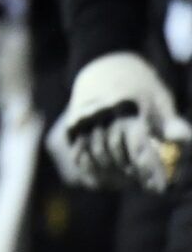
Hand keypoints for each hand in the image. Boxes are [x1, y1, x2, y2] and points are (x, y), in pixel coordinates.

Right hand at [48, 51, 191, 192]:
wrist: (104, 63)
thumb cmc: (140, 85)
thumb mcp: (160, 99)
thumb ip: (170, 123)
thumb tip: (183, 140)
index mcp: (127, 107)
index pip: (137, 147)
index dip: (148, 171)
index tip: (159, 189)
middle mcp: (101, 114)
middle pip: (115, 155)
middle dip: (132, 174)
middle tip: (146, 184)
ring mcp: (83, 120)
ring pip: (95, 157)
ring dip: (113, 174)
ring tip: (128, 181)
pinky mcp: (72, 126)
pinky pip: (79, 155)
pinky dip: (92, 170)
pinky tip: (105, 179)